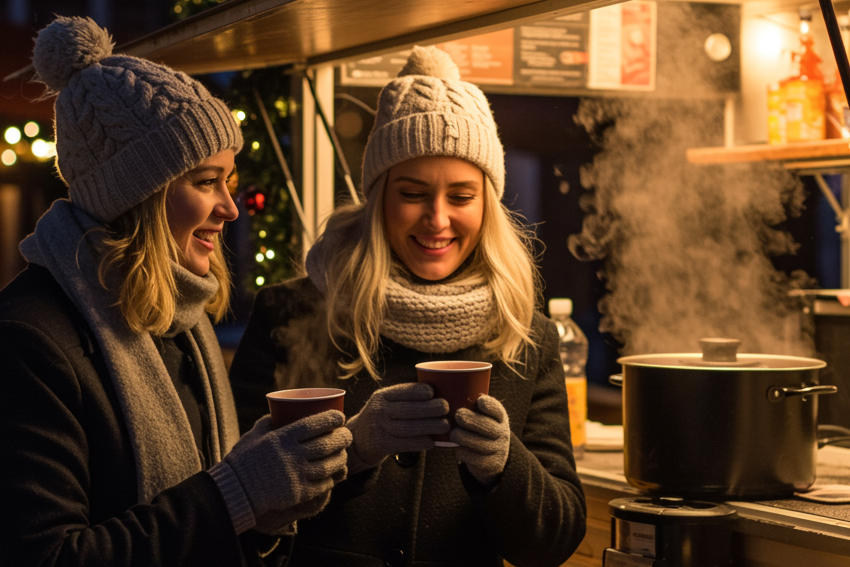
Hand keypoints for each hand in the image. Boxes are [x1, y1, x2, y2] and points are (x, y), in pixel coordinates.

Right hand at [209, 410, 351, 533]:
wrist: (234, 492)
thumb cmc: (243, 460)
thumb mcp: (253, 436)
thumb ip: (267, 423)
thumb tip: (278, 412)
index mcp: (281, 438)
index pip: (313, 424)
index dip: (331, 419)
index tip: (340, 416)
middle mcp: (291, 455)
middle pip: (326, 444)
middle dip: (342, 438)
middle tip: (347, 434)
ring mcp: (296, 475)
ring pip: (329, 465)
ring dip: (341, 458)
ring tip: (344, 453)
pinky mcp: (297, 493)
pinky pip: (322, 484)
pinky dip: (332, 478)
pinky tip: (335, 473)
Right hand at [345, 382, 449, 471]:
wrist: (358, 439)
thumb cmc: (383, 417)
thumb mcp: (386, 402)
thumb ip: (405, 397)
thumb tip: (440, 392)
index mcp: (382, 396)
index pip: (403, 391)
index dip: (420, 391)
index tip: (434, 392)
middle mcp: (379, 411)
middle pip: (408, 409)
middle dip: (431, 408)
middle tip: (446, 408)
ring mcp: (380, 428)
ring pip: (409, 427)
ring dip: (430, 426)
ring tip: (445, 425)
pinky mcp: (383, 445)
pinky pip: (406, 444)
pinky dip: (421, 442)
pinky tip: (432, 441)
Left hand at [450, 395, 509, 484]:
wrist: (494, 455)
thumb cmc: (480, 427)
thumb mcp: (482, 415)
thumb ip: (470, 404)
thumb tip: (446, 387)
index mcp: (499, 417)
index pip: (498, 410)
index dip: (490, 406)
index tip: (480, 401)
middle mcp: (501, 432)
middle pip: (490, 427)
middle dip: (473, 421)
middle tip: (458, 415)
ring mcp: (497, 449)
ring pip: (482, 444)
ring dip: (466, 438)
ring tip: (454, 433)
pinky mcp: (489, 464)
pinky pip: (475, 459)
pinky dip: (464, 453)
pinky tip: (456, 448)